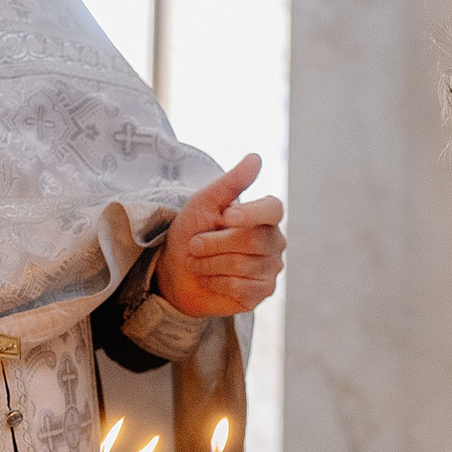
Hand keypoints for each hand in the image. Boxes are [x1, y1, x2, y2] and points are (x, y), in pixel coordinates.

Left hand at [157, 153, 286, 317]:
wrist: (177, 270)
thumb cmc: (193, 231)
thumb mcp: (205, 202)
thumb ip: (231, 182)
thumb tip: (256, 158)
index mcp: (265, 215)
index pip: (274, 209)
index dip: (251, 213)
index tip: (226, 216)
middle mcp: (274, 241)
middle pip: (253, 241)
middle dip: (214, 244)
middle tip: (194, 245)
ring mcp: (271, 268)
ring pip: (244, 266)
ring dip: (210, 264)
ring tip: (199, 262)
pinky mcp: (261, 293)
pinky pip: (241, 288)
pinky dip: (216, 282)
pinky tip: (210, 279)